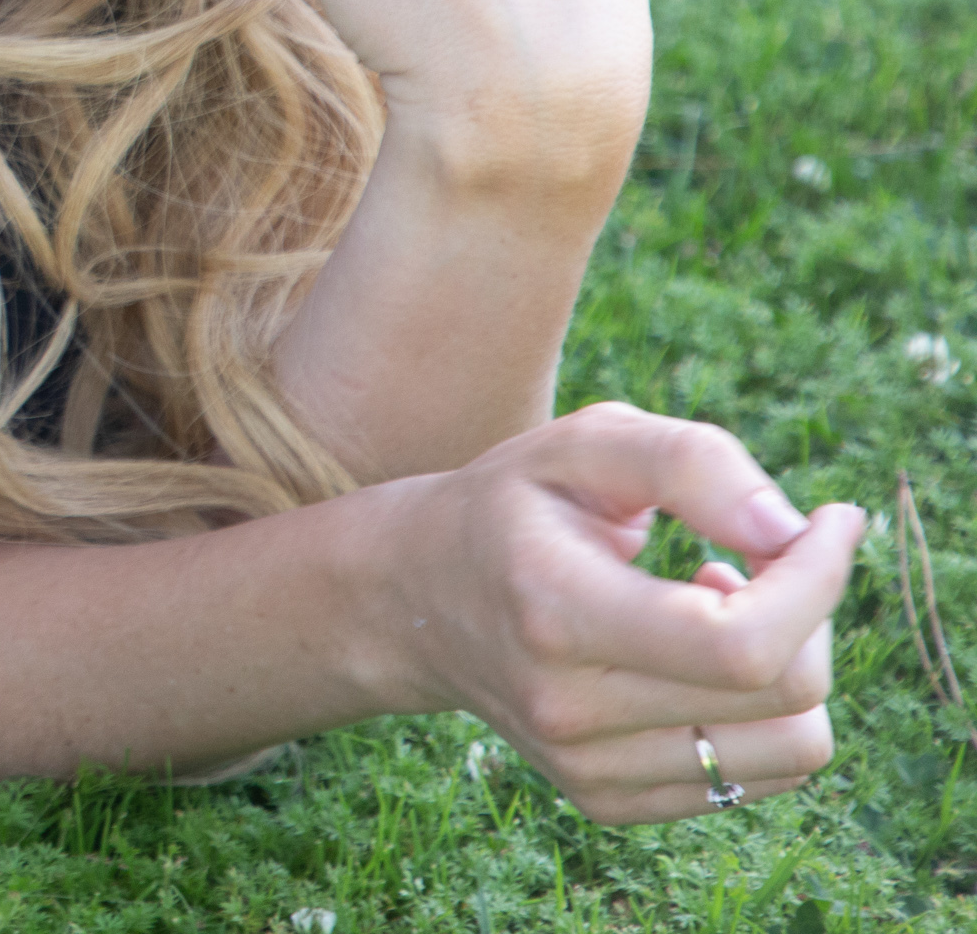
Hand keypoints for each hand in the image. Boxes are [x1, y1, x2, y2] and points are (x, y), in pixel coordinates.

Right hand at [374, 403, 865, 824]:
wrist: (412, 595)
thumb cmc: (512, 504)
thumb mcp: (583, 444)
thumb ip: (692, 463)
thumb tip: (791, 530)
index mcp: (554, 609)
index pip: (742, 642)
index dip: (817, 580)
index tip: (831, 521)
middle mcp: (567, 707)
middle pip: (786, 694)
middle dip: (811, 611)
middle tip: (760, 556)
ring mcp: (587, 768)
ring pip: (793, 749)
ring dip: (790, 668)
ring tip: (722, 609)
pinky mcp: (608, 799)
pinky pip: (761, 776)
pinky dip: (760, 712)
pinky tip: (697, 659)